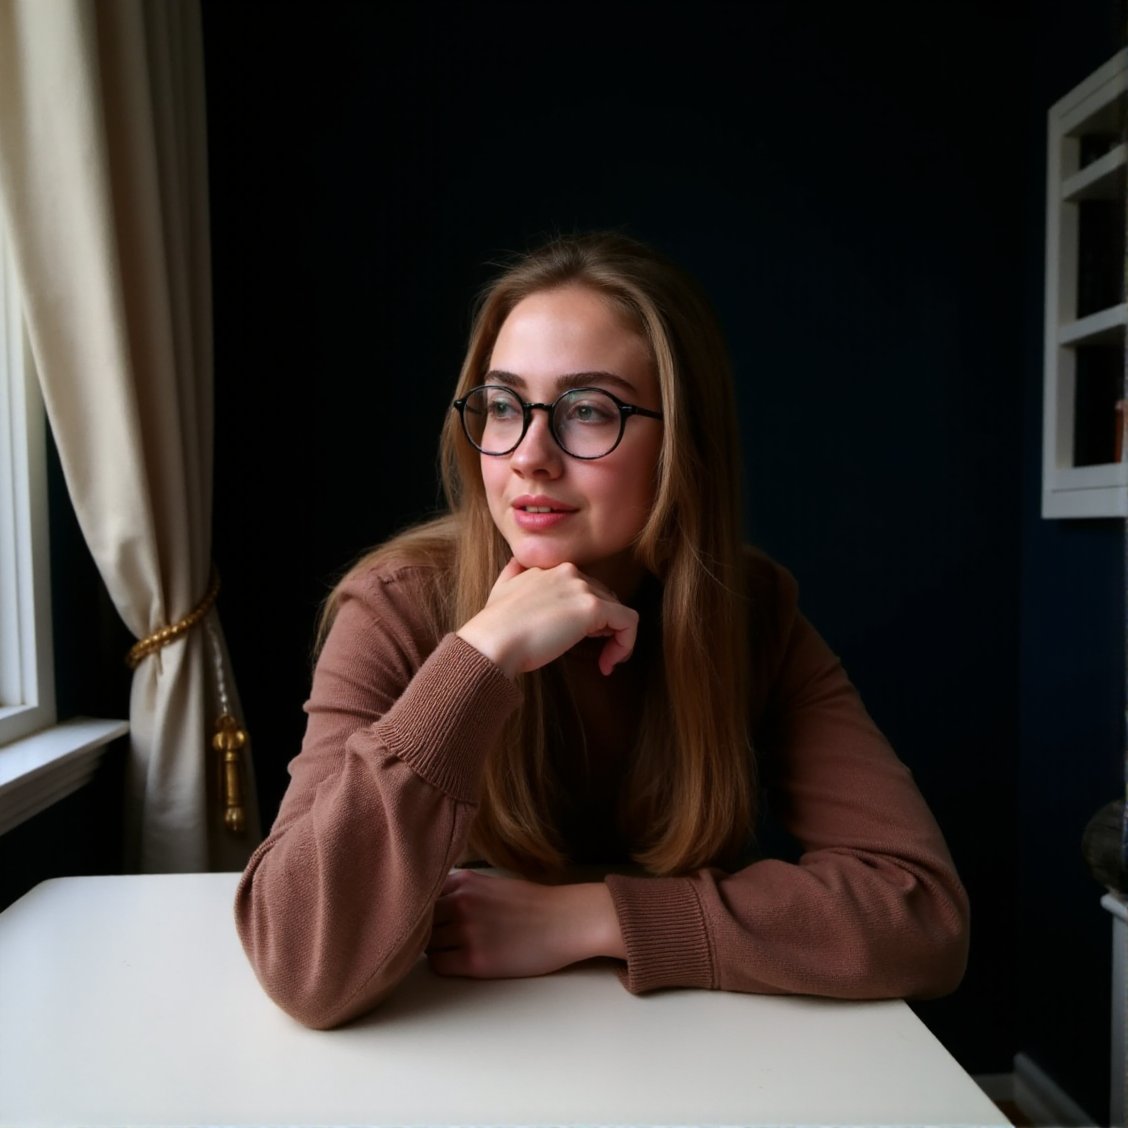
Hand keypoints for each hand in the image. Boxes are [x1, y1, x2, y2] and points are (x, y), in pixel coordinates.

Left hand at [425, 869, 625, 979]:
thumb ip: (460, 890)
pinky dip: (443, 964)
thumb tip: (431, 904)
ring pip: (425, 944)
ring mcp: (466, 932)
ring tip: (453, 948)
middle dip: (426, 929)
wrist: (564, 921)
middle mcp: (461, 903)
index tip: (428, 916)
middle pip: (420, 920)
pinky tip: (460, 960)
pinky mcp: (475, 960)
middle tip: (440, 936)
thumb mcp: (491, 884)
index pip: (422, 895)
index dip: (423, 908)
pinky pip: (438, 964)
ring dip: (434, 947)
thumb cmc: (532, 904)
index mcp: (464, 881)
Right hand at [456, 559, 638, 677]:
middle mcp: (569, 572)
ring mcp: (582, 587)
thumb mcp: (502, 588)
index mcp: (551, 568)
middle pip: (604, 598)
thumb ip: (514, 574)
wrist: (492, 640)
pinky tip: (608, 664)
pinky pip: (628, 622)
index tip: (579, 639)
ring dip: (616, 638)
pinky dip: (626, 644)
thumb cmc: (494, 625)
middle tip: (595, 650)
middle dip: (603, 626)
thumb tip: (518, 565)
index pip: (584, 587)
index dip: (587, 615)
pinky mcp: (593, 607)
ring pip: (619, 610)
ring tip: (605, 660)